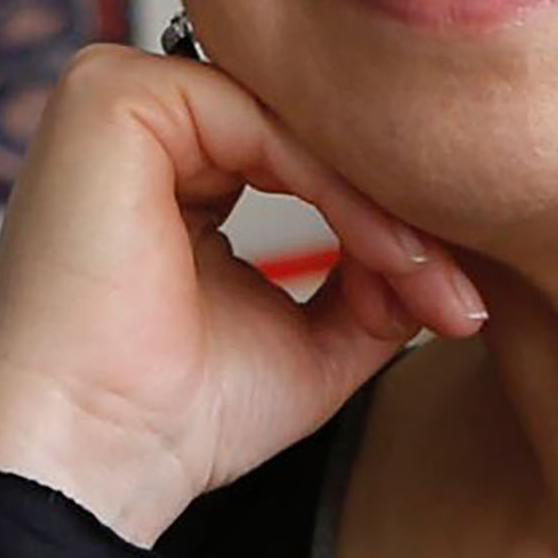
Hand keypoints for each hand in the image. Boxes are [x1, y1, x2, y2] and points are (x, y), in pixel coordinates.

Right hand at [0, 41, 484, 545]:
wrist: (95, 459)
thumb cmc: (179, 417)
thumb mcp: (317, 338)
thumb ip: (375, 276)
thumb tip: (443, 248)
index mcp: (175, 170)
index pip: (312, 155)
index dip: (392, 220)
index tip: (462, 303)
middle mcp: (142, 123)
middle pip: (311, 134)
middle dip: (402, 216)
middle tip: (462, 300)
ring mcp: (117, 98)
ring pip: (300, 125)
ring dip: (382, 208)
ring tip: (430, 287)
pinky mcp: (111, 98)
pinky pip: (267, 122)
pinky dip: (339, 191)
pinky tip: (385, 256)